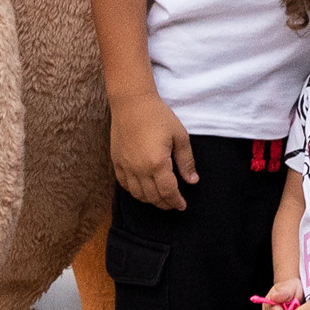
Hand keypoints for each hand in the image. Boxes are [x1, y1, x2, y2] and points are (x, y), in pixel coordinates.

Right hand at [110, 91, 195, 209]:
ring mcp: (126, 166)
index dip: (176, 201)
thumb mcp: (179, 136)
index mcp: (157, 163)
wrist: (132, 102)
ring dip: (150, 200)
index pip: (168, 191)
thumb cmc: (158, 116)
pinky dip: (134, 192)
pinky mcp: (116, 161)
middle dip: (165, 204)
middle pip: (153, 196)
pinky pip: (124, 184)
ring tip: (160, 199)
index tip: (182, 206)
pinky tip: (142, 190)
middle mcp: (139, 169)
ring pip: (137, 194)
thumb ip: (186, 161)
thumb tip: (192, 181)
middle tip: (174, 205)